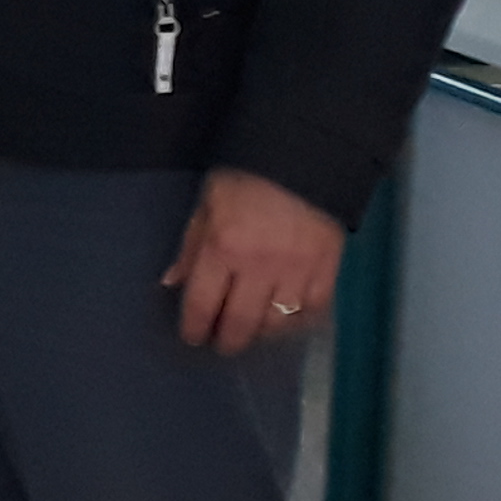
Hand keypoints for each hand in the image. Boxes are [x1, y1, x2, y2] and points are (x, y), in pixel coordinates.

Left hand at [164, 166, 343, 352]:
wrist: (304, 156)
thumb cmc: (245, 178)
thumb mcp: (206, 205)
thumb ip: (191, 247)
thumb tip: (172, 282)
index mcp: (222, 248)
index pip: (201, 303)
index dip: (194, 327)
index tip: (193, 337)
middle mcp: (259, 266)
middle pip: (240, 322)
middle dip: (227, 340)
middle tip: (222, 344)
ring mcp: (297, 270)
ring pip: (279, 323)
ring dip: (262, 334)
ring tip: (252, 332)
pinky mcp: (328, 268)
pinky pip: (314, 310)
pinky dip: (299, 322)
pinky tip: (288, 322)